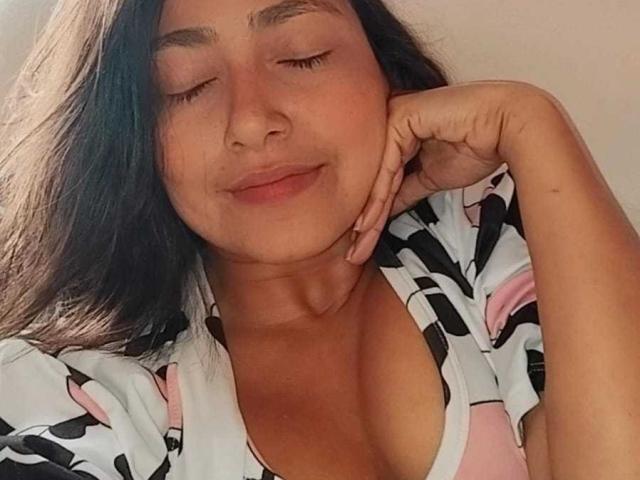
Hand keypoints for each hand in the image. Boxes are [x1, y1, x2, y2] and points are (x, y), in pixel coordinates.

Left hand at [345, 80, 555, 263]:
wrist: (506, 126)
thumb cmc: (477, 146)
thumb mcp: (432, 178)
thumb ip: (407, 191)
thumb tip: (388, 211)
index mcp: (398, 134)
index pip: (381, 180)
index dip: (373, 214)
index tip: (363, 244)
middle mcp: (391, 124)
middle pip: (375, 178)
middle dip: (366, 219)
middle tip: (354, 252)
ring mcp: (393, 118)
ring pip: (377, 175)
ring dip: (369, 213)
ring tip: (360, 243)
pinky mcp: (400, 117)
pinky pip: (386, 165)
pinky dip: (379, 196)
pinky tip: (368, 222)